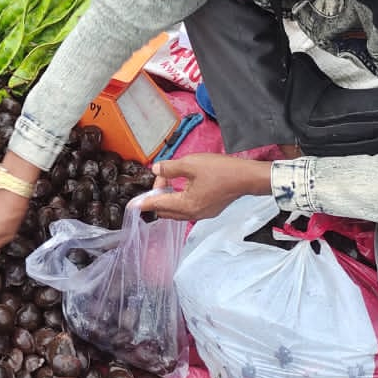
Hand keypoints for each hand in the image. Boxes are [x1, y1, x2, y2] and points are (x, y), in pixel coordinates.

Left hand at [141, 153, 273, 221]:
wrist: (246, 177)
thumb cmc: (220, 170)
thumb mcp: (190, 164)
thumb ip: (170, 169)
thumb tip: (155, 170)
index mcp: (186, 205)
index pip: (158, 205)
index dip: (144, 203)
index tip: (131, 206)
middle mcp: (193, 214)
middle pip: (166, 210)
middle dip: (157, 197)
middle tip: (157, 179)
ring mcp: (202, 214)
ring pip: (177, 211)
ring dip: (168, 199)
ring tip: (166, 182)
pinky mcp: (209, 210)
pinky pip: (187, 209)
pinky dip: (178, 200)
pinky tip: (180, 188)